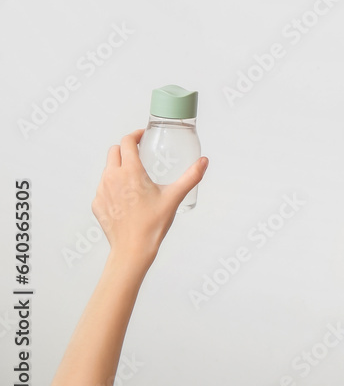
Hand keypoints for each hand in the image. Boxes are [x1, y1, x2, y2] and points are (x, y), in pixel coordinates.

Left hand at [92, 129, 207, 270]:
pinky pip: (103, 187)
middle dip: (125, 149)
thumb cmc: (152, 224)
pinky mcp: (97, 204)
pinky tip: (126, 196)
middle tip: (138, 154)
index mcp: (130, 172)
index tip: (142, 136)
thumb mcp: (174, 197)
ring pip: (107, 169)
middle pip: (114, 151)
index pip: (127, 142)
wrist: (132, 250)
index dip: (135, 135)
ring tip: (134, 177)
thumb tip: (203, 162)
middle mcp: (112, 178)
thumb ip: (191, 177)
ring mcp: (102, 191)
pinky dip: (113, 185)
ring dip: (118, 167)